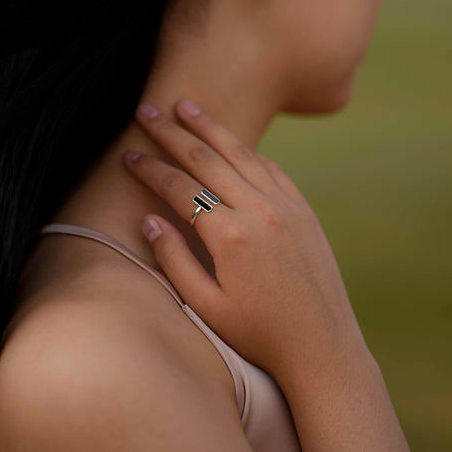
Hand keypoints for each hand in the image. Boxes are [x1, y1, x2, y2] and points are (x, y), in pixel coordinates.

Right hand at [123, 99, 367, 377]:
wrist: (322, 344)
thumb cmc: (260, 332)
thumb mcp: (206, 305)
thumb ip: (174, 259)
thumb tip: (149, 220)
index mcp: (230, 234)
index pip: (178, 187)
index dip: (149, 169)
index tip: (128, 156)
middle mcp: (258, 210)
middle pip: (205, 158)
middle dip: (172, 132)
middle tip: (148, 110)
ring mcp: (285, 206)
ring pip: (240, 153)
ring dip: (210, 128)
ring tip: (188, 107)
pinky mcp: (302, 210)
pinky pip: (271, 168)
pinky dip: (247, 150)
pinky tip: (232, 143)